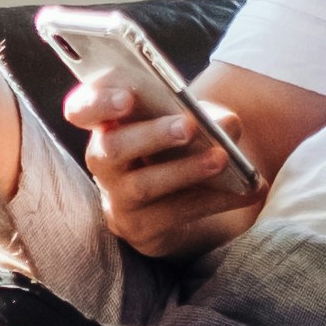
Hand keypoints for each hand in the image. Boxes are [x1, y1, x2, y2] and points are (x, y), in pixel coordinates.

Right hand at [66, 67, 261, 261]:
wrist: (184, 194)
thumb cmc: (181, 143)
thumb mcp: (194, 119)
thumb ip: (208, 114)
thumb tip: (226, 125)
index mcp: (106, 121)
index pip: (82, 108)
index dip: (98, 102)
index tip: (126, 98)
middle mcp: (103, 159)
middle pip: (111, 148)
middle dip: (150, 136)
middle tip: (188, 126)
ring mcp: (116, 197)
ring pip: (142, 186)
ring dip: (184, 171)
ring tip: (222, 158)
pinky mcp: (138, 227)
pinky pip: (173, 214)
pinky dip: (211, 200)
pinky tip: (243, 190)